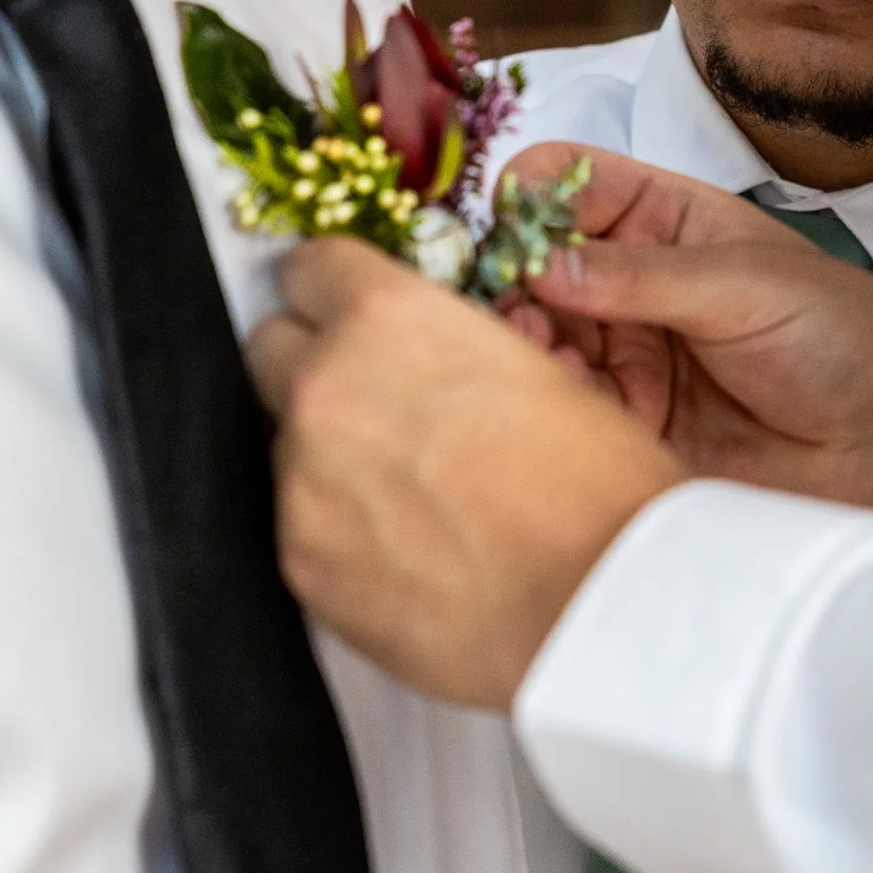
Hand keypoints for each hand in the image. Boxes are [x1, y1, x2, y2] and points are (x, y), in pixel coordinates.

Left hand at [248, 238, 688, 710]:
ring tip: (415, 500)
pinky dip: (340, 534)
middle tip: (380, 407)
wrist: (600, 604)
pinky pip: (301, 527)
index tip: (346, 314)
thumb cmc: (596, 489)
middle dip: (317, 369)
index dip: (334, 293)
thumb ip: (444, 348)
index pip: (307, 269)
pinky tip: (409, 554)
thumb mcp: (535, 369)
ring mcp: (301, 480)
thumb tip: (419, 360)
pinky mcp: (298, 561)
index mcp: (386, 318)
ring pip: (286, 446)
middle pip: (272, 351)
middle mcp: (325, 388)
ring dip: (331, 458)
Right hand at [503, 145, 872, 531]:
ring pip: (534, 336)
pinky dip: (541, 400)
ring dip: (516, 339)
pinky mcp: (625, 430)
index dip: (529, 198)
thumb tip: (545, 261)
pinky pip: (560, 408)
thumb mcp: (752, 284)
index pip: (570, 186)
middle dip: (506, 276)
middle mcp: (634, 287)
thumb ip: (644, 274)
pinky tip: (551, 397)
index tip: (507, 224)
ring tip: (526, 348)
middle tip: (502, 300)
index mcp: (669, 223)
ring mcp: (626, 359)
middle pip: (533, 264)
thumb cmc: (854, 345)